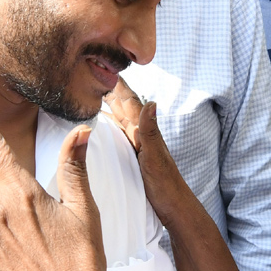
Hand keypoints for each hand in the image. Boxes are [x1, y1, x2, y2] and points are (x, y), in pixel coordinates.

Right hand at [105, 78, 194, 223]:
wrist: (175, 207)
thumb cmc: (166, 185)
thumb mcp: (155, 158)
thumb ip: (151, 132)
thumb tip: (151, 103)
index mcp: (145, 132)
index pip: (129, 103)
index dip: (118, 85)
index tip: (104, 63)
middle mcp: (142, 135)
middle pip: (124, 107)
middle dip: (111, 90)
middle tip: (94, 71)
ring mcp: (139, 146)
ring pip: (121, 119)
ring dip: (110, 105)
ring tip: (96, 92)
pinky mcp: (135, 157)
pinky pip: (120, 135)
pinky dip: (110, 125)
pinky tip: (103, 125)